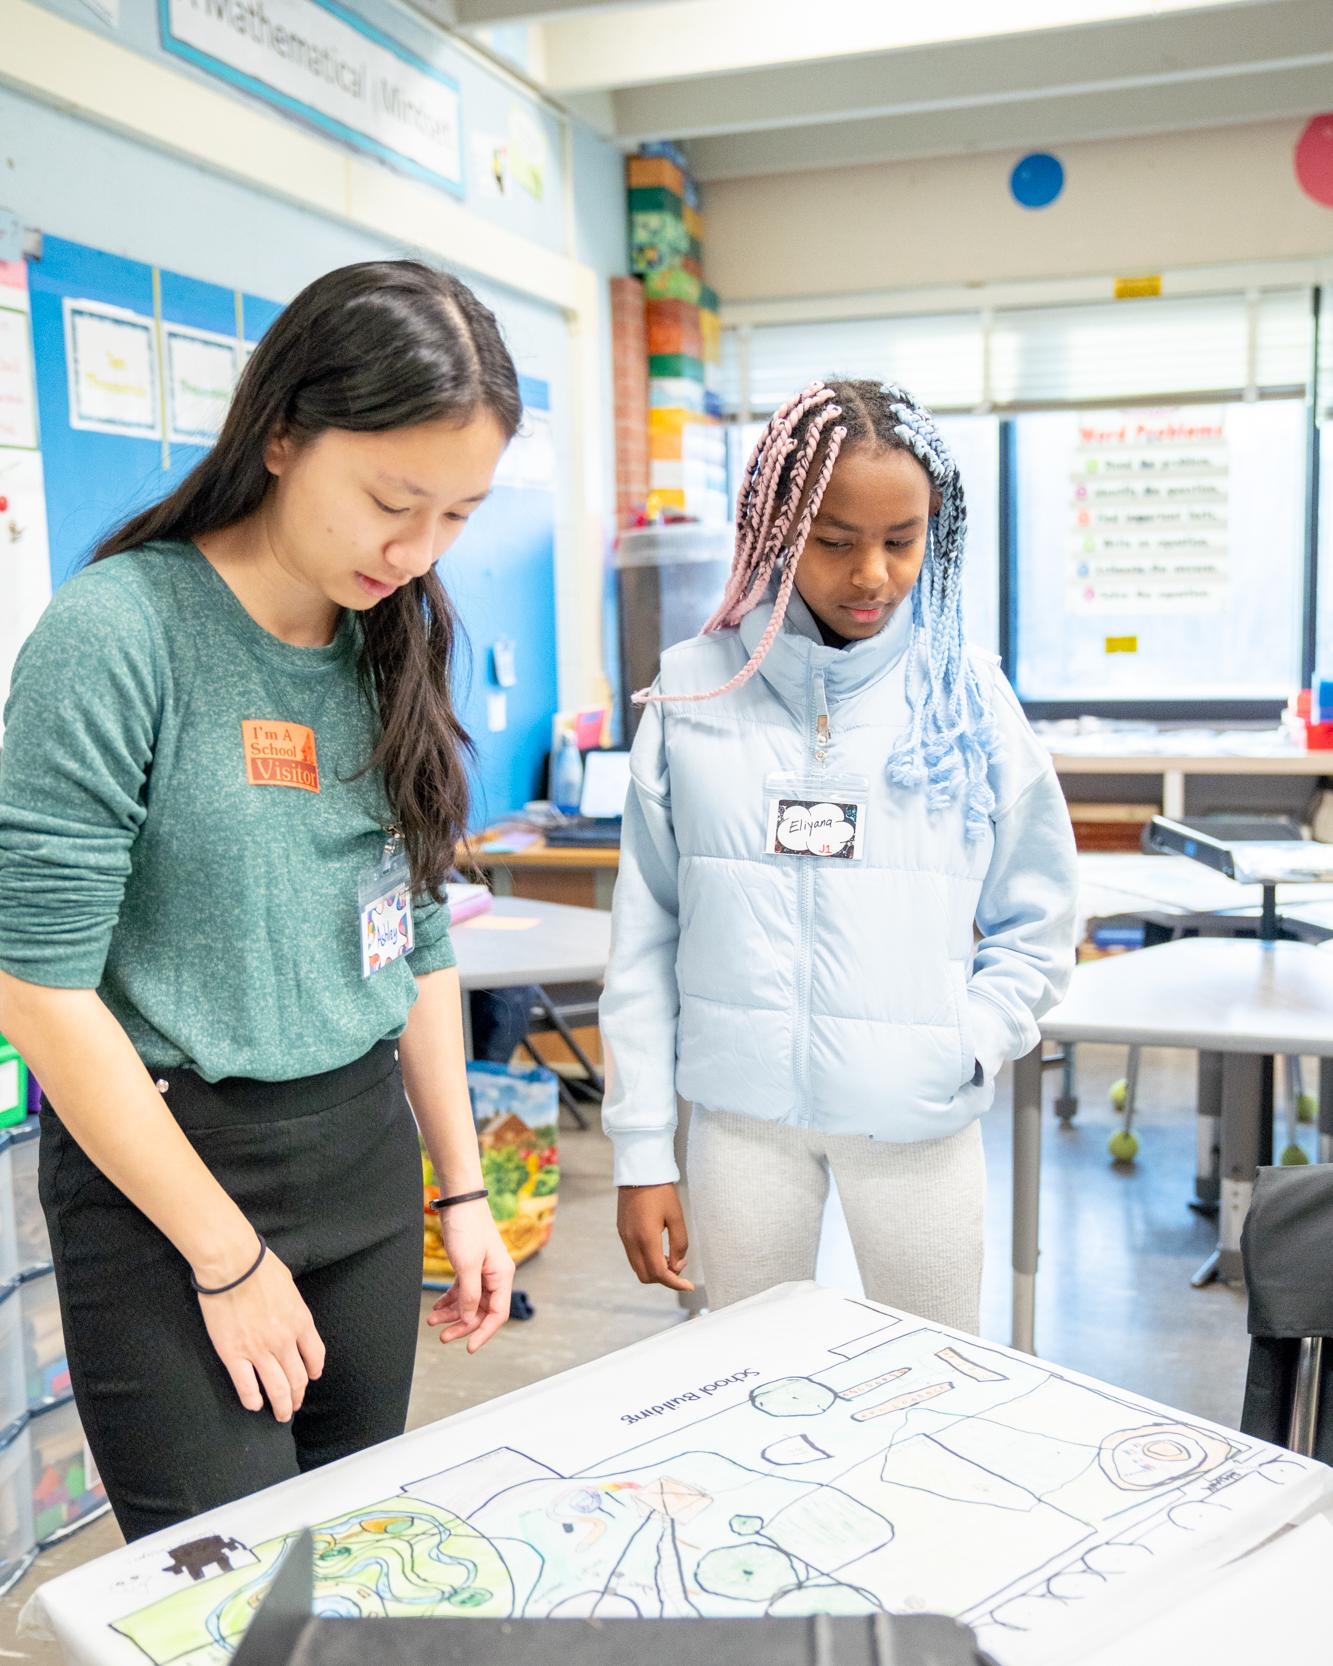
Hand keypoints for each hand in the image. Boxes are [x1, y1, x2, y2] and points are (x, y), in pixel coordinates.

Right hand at [195, 1244, 324, 1421]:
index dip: (313, 1370)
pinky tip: (255, 1405)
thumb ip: (294, 1307)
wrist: (232, 1264)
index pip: (315, 1355)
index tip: (311, 1378)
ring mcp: (259, 1350)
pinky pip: (247, 1386)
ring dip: (281, 1405)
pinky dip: (253, 1400)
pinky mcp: (234, 1354)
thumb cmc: (259, 1267)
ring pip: (277, 1388)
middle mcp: (284, 1340)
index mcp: (300, 1321)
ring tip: (280, 1414)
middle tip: (294, 1405)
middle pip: (297, 1378)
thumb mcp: (289, 1286)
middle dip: (297, 1395)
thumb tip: (291, 1316)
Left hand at [427, 1201, 513, 1352]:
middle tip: (442, 1336)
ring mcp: (483, 1270)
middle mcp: (495, 1275)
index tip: (468, 1347)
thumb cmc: (467, 1228)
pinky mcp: (471, 1264)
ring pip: (470, 1301)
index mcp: (502, 1276)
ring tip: (432, 1321)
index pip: (498, 1314)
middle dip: (462, 1325)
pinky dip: (450, 1300)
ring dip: (452, 1313)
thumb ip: (469, 1294)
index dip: (484, 1332)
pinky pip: (462, 1290)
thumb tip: (467, 1318)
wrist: (459, 1201)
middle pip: (481, 1310)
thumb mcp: (467, 1265)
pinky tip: (437, 1307)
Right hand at [617, 1183, 693, 1291]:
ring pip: (638, 1268)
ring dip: (654, 1270)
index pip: (659, 1273)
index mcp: (646, 1238)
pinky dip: (646, 1260)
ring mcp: (624, 1236)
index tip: (688, 1286)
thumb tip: (678, 1266)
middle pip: (645, 1276)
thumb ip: (679, 1244)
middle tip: (679, 1267)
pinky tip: (658, 1249)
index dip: (675, 1283)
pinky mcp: (622, 1231)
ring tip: (670, 1257)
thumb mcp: (676, 1216)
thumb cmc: (661, 1191)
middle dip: (664, 1278)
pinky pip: (632, 1256)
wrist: (640, 1170)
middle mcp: (631, 1241)